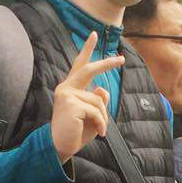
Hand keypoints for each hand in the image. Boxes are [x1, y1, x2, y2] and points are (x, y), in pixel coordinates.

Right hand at [50, 31, 122, 162]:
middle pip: (89, 70)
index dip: (86, 49)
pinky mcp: (71, 104)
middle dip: (106, 64)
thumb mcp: (93, 115)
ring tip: (100, 130)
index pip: (79, 65)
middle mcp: (66, 88)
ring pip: (98, 100)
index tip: (93, 34)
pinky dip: (101, 123)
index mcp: (70, 88)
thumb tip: (103, 89)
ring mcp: (67, 94)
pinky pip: (97, 110)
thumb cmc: (76, 132)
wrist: (60, 147)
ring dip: (103, 118)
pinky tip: (98, 133)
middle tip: (121, 59)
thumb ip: (98, 101)